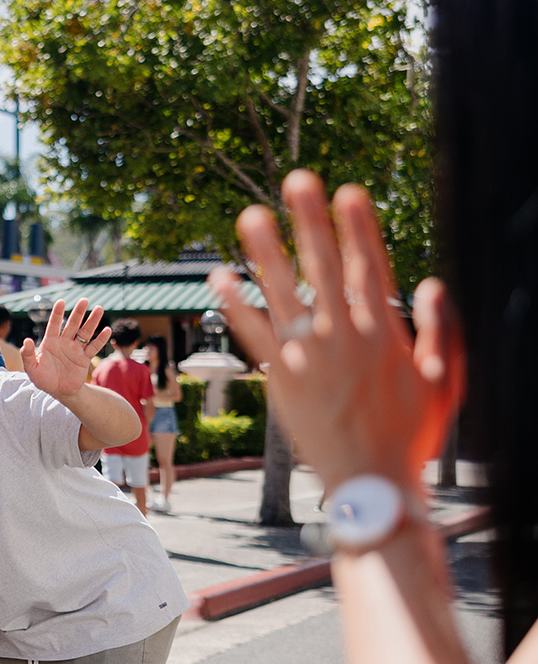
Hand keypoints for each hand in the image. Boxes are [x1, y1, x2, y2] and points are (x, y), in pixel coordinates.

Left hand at [22, 297, 108, 397]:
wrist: (58, 391)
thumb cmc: (43, 379)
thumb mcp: (31, 368)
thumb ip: (27, 354)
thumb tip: (26, 340)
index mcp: (50, 342)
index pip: (54, 324)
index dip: (57, 313)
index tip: (61, 302)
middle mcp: (64, 342)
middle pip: (72, 324)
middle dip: (78, 313)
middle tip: (84, 300)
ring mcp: (75, 349)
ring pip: (85, 333)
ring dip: (92, 321)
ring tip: (99, 309)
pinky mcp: (84, 359)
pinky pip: (93, 347)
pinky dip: (100, 339)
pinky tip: (107, 330)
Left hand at [211, 171, 462, 497]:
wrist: (371, 482)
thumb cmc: (411, 435)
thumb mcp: (445, 381)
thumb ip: (442, 332)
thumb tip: (436, 284)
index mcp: (385, 333)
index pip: (369, 267)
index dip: (358, 228)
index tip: (349, 191)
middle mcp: (345, 337)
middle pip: (325, 267)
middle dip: (312, 221)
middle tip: (298, 180)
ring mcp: (309, 356)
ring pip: (283, 292)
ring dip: (265, 251)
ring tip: (249, 216)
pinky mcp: (280, 377)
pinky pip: (252, 333)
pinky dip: (235, 304)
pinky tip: (219, 276)